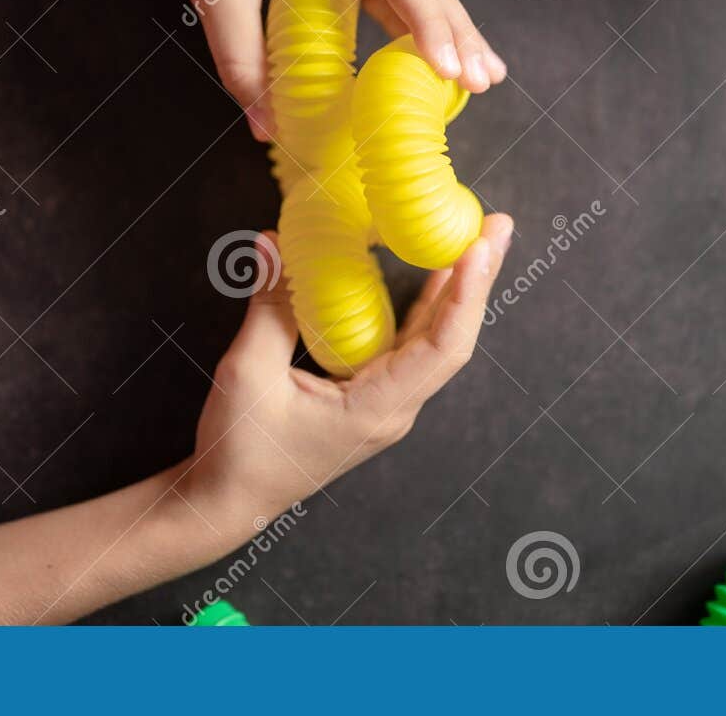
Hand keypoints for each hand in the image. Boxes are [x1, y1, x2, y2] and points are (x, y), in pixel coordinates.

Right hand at [183, 216, 512, 528]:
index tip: (481, 246)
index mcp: (376, 409)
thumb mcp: (247, 372)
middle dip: (478, 280)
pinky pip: (410, 346)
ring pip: (435, 342)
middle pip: (452, 338)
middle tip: (498, 225)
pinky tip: (435, 276)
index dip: (465, 294)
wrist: (227, 500)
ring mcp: (386, 405)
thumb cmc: (239, 449)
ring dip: (457, 290)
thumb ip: (268, 307)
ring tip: (479, 239)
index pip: (441, 347)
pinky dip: (426, 307)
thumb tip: (273, 241)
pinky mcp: (370, 397)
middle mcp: (394, 408)